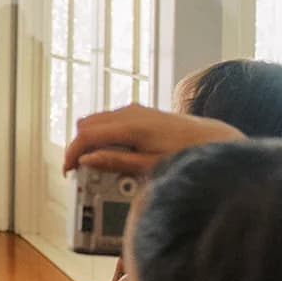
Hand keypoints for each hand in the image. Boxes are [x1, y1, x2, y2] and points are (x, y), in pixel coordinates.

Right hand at [62, 104, 243, 175]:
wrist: (212, 140)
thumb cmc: (186, 154)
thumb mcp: (150, 166)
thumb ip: (116, 162)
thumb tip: (87, 160)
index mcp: (131, 126)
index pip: (87, 135)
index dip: (72, 152)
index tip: (69, 169)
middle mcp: (130, 112)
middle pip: (86, 124)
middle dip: (79, 146)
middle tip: (81, 170)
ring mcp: (135, 109)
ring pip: (96, 120)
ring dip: (90, 140)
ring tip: (97, 164)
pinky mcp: (140, 112)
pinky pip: (110, 120)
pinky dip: (103, 135)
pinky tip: (113, 152)